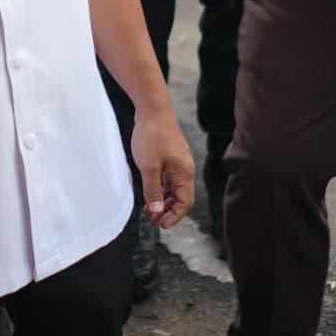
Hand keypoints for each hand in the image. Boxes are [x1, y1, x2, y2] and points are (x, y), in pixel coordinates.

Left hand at [130, 109, 194, 228]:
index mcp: (184, 173)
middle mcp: (183, 169)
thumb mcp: (149, 166)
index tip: (162, 224)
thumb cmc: (152, 136)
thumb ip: (153, 190)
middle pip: (180, 197)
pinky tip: (149, 195)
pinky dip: (159, 189)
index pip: (185, 202)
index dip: (175, 216)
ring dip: (162, 201)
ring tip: (150, 212)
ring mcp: (176, 163)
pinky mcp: (168, 157)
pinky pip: (166, 179)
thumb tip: (157, 210)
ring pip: (172, 188)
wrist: (152, 110)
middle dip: (168, 211)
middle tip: (154, 221)